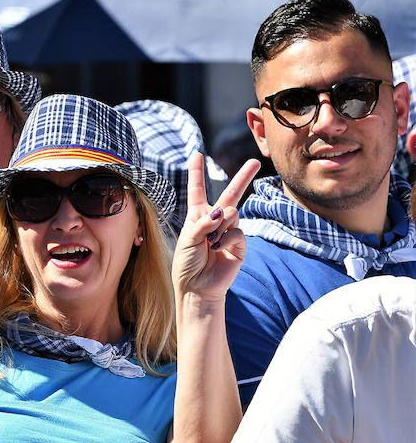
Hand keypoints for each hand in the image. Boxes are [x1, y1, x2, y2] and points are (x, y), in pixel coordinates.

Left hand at [172, 152, 259, 300]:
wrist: (197, 287)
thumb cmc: (187, 264)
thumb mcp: (187, 239)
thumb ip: (201, 223)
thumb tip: (220, 212)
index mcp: (197, 216)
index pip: (198, 190)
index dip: (197, 173)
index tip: (196, 154)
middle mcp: (214, 220)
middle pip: (230, 194)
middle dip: (243, 177)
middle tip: (255, 161)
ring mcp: (229, 231)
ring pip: (231, 212)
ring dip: (219, 225)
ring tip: (209, 243)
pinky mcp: (239, 244)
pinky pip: (237, 230)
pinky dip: (226, 238)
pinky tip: (218, 248)